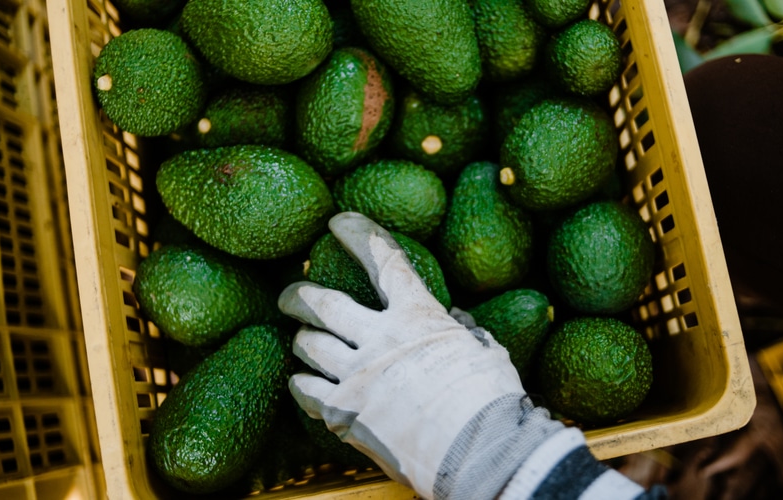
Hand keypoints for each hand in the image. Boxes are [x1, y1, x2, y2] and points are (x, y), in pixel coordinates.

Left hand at [279, 212, 561, 498]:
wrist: (478, 452)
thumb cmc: (491, 401)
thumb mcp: (486, 353)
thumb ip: (463, 333)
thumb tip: (456, 323)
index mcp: (418, 316)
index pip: (383, 260)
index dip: (358, 234)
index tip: (339, 221)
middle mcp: (380, 339)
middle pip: (323, 304)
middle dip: (300, 294)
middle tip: (291, 293)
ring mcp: (358, 376)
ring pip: (308, 345)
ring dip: (302, 339)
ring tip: (301, 340)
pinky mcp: (344, 413)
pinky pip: (305, 390)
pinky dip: (300, 382)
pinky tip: (300, 381)